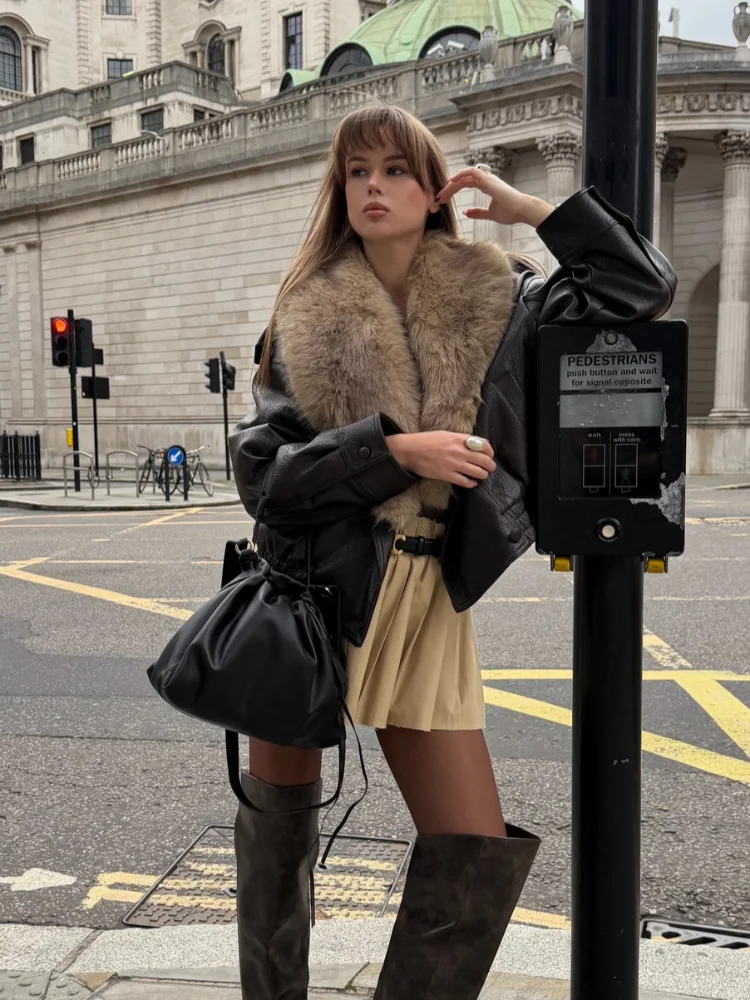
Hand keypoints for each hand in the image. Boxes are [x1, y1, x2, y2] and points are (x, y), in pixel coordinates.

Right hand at [387, 431, 495, 488]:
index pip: (484, 446)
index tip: (489, 456)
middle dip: (490, 466)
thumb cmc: (426, 440)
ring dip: (483, 475)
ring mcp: (454, 464)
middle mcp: (459, 451)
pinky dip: (472, 483)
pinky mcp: (447, 475)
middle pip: (485, 461)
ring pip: (478, 472)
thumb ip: (463, 438)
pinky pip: (466, 482)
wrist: (410, 450)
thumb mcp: (446, 434)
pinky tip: (472, 482)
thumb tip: (481, 443)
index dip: (490, 452)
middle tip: (490, 468)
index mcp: (459, 439)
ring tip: (482, 475)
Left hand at [436, 168, 553, 227]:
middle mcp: (486, 180)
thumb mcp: (490, 214)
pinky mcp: (489, 181)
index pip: (465, 184)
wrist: (523, 211)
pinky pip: (472, 172)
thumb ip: (478, 213)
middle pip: (462, 180)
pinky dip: (461, 174)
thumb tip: (465, 212)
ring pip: (465, 177)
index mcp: (486, 185)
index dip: (452, 191)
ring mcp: (488, 179)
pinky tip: (451, 181)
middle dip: (449, 189)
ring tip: (442, 194)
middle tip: (438, 198)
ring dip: (451, 184)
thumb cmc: (511, 212)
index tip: (443, 200)